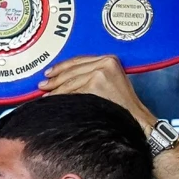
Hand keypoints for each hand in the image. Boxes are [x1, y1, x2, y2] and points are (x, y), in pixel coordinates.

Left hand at [37, 55, 156, 131]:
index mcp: (109, 59)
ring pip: (71, 81)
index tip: (50, 72)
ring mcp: (101, 72)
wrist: (136, 119)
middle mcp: (105, 62)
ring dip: (56, 89)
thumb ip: (92, 76)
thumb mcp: (110, 83)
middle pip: (72, 70)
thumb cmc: (122, 107)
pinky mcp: (96, 83)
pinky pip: (73, 90)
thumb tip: (65, 80)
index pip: (79, 60)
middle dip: (55, 78)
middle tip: (42, 85)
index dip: (62, 67)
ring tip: (45, 95)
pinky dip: (61, 96)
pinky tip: (54, 100)